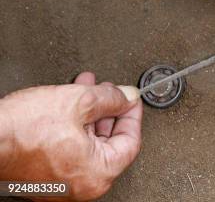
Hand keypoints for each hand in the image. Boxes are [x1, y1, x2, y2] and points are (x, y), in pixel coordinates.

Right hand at [0, 72, 142, 200]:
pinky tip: (69, 104)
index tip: (130, 100)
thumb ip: (111, 98)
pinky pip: (70, 149)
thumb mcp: (80, 101)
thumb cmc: (22, 130)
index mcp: (98, 173)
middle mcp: (83, 185)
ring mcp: (63, 184)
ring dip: (89, 113)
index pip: (130, 142)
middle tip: (109, 92)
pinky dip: (73, 126)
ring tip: (87, 89)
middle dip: (108, 110)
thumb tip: (127, 97)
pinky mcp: (46, 177)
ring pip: (87, 142)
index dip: (132, 115)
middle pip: (109, 142)